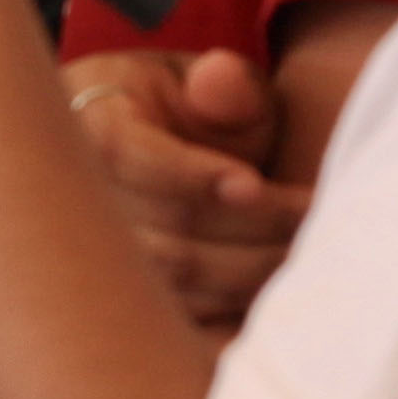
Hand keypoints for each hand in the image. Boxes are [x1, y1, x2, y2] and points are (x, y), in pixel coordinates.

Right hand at [66, 46, 307, 330]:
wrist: (143, 148)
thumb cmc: (183, 112)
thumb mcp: (202, 81)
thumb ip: (223, 85)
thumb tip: (222, 75)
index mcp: (91, 127)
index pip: (129, 155)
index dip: (191, 173)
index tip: (253, 183)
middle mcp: (78, 199)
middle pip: (164, 230)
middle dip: (253, 231)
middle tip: (318, 219)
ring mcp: (99, 257)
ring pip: (177, 282)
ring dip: (254, 275)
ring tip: (310, 255)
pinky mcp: (131, 299)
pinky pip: (183, 323)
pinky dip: (234, 319)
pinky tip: (279, 303)